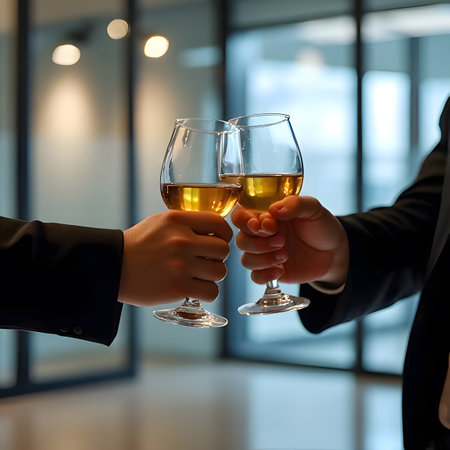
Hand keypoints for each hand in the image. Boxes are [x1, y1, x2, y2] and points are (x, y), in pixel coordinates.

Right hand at [118, 210, 232, 305]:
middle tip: (206, 261)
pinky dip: (207, 292)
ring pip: (220, 272)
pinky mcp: (178, 287)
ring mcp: (181, 264)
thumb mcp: (161, 222)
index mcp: (178, 220)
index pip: (219, 223)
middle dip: (217, 257)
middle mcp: (182, 240)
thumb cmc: (139, 245)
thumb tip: (215, 230)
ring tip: (199, 275)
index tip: (217, 240)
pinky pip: (211, 292)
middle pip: (223, 249)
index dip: (223, 234)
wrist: (112, 267)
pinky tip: (195, 288)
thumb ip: (187, 223)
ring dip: (212, 276)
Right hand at [231, 195, 348, 287]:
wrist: (334, 252)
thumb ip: (294, 204)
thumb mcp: (312, 208)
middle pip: (240, 240)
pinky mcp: (270, 271)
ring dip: (263, 259)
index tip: (267, 226)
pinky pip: (255, 277)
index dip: (247, 222)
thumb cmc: (320, 226)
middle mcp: (260, 235)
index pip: (241, 216)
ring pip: (246, 260)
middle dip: (258, 243)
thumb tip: (274, 210)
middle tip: (281, 241)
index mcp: (265, 215)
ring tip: (285, 255)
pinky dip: (264, 275)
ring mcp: (264, 254)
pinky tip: (280, 270)